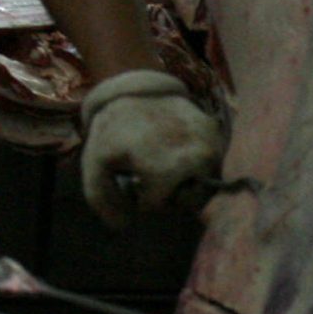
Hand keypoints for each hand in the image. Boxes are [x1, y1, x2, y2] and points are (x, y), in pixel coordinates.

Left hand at [79, 71, 227, 227]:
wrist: (135, 87)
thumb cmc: (113, 129)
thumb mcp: (95, 164)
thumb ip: (103, 201)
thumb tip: (123, 227)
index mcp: (166, 172)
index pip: (158, 206)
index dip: (141, 195)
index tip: (133, 177)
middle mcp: (196, 161)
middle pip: (188, 201)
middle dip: (170, 193)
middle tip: (153, 172)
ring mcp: (211, 146)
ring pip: (204, 184)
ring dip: (186, 180)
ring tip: (167, 161)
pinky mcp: (218, 133)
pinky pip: (212, 163)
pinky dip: (197, 163)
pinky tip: (178, 148)